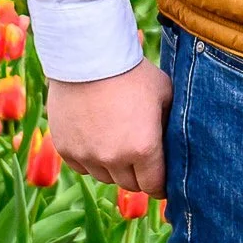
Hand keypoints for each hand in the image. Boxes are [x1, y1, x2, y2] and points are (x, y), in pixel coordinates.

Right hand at [47, 62, 171, 194]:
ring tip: (116, 140)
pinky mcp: (65, 149)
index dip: (160, 184)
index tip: (160, 176)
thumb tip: (176, 146)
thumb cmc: (132, 72)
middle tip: (139, 154)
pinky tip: (95, 136)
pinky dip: (89, 158)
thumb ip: (171, 124)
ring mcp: (87, 156)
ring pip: (105, 177)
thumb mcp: (164, 94)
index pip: (155, 187)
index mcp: (143, 148)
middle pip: (130, 185)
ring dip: (112, 167)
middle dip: (137, 173)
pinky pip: (82, 166)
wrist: (87, 55)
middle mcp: (114, 158)